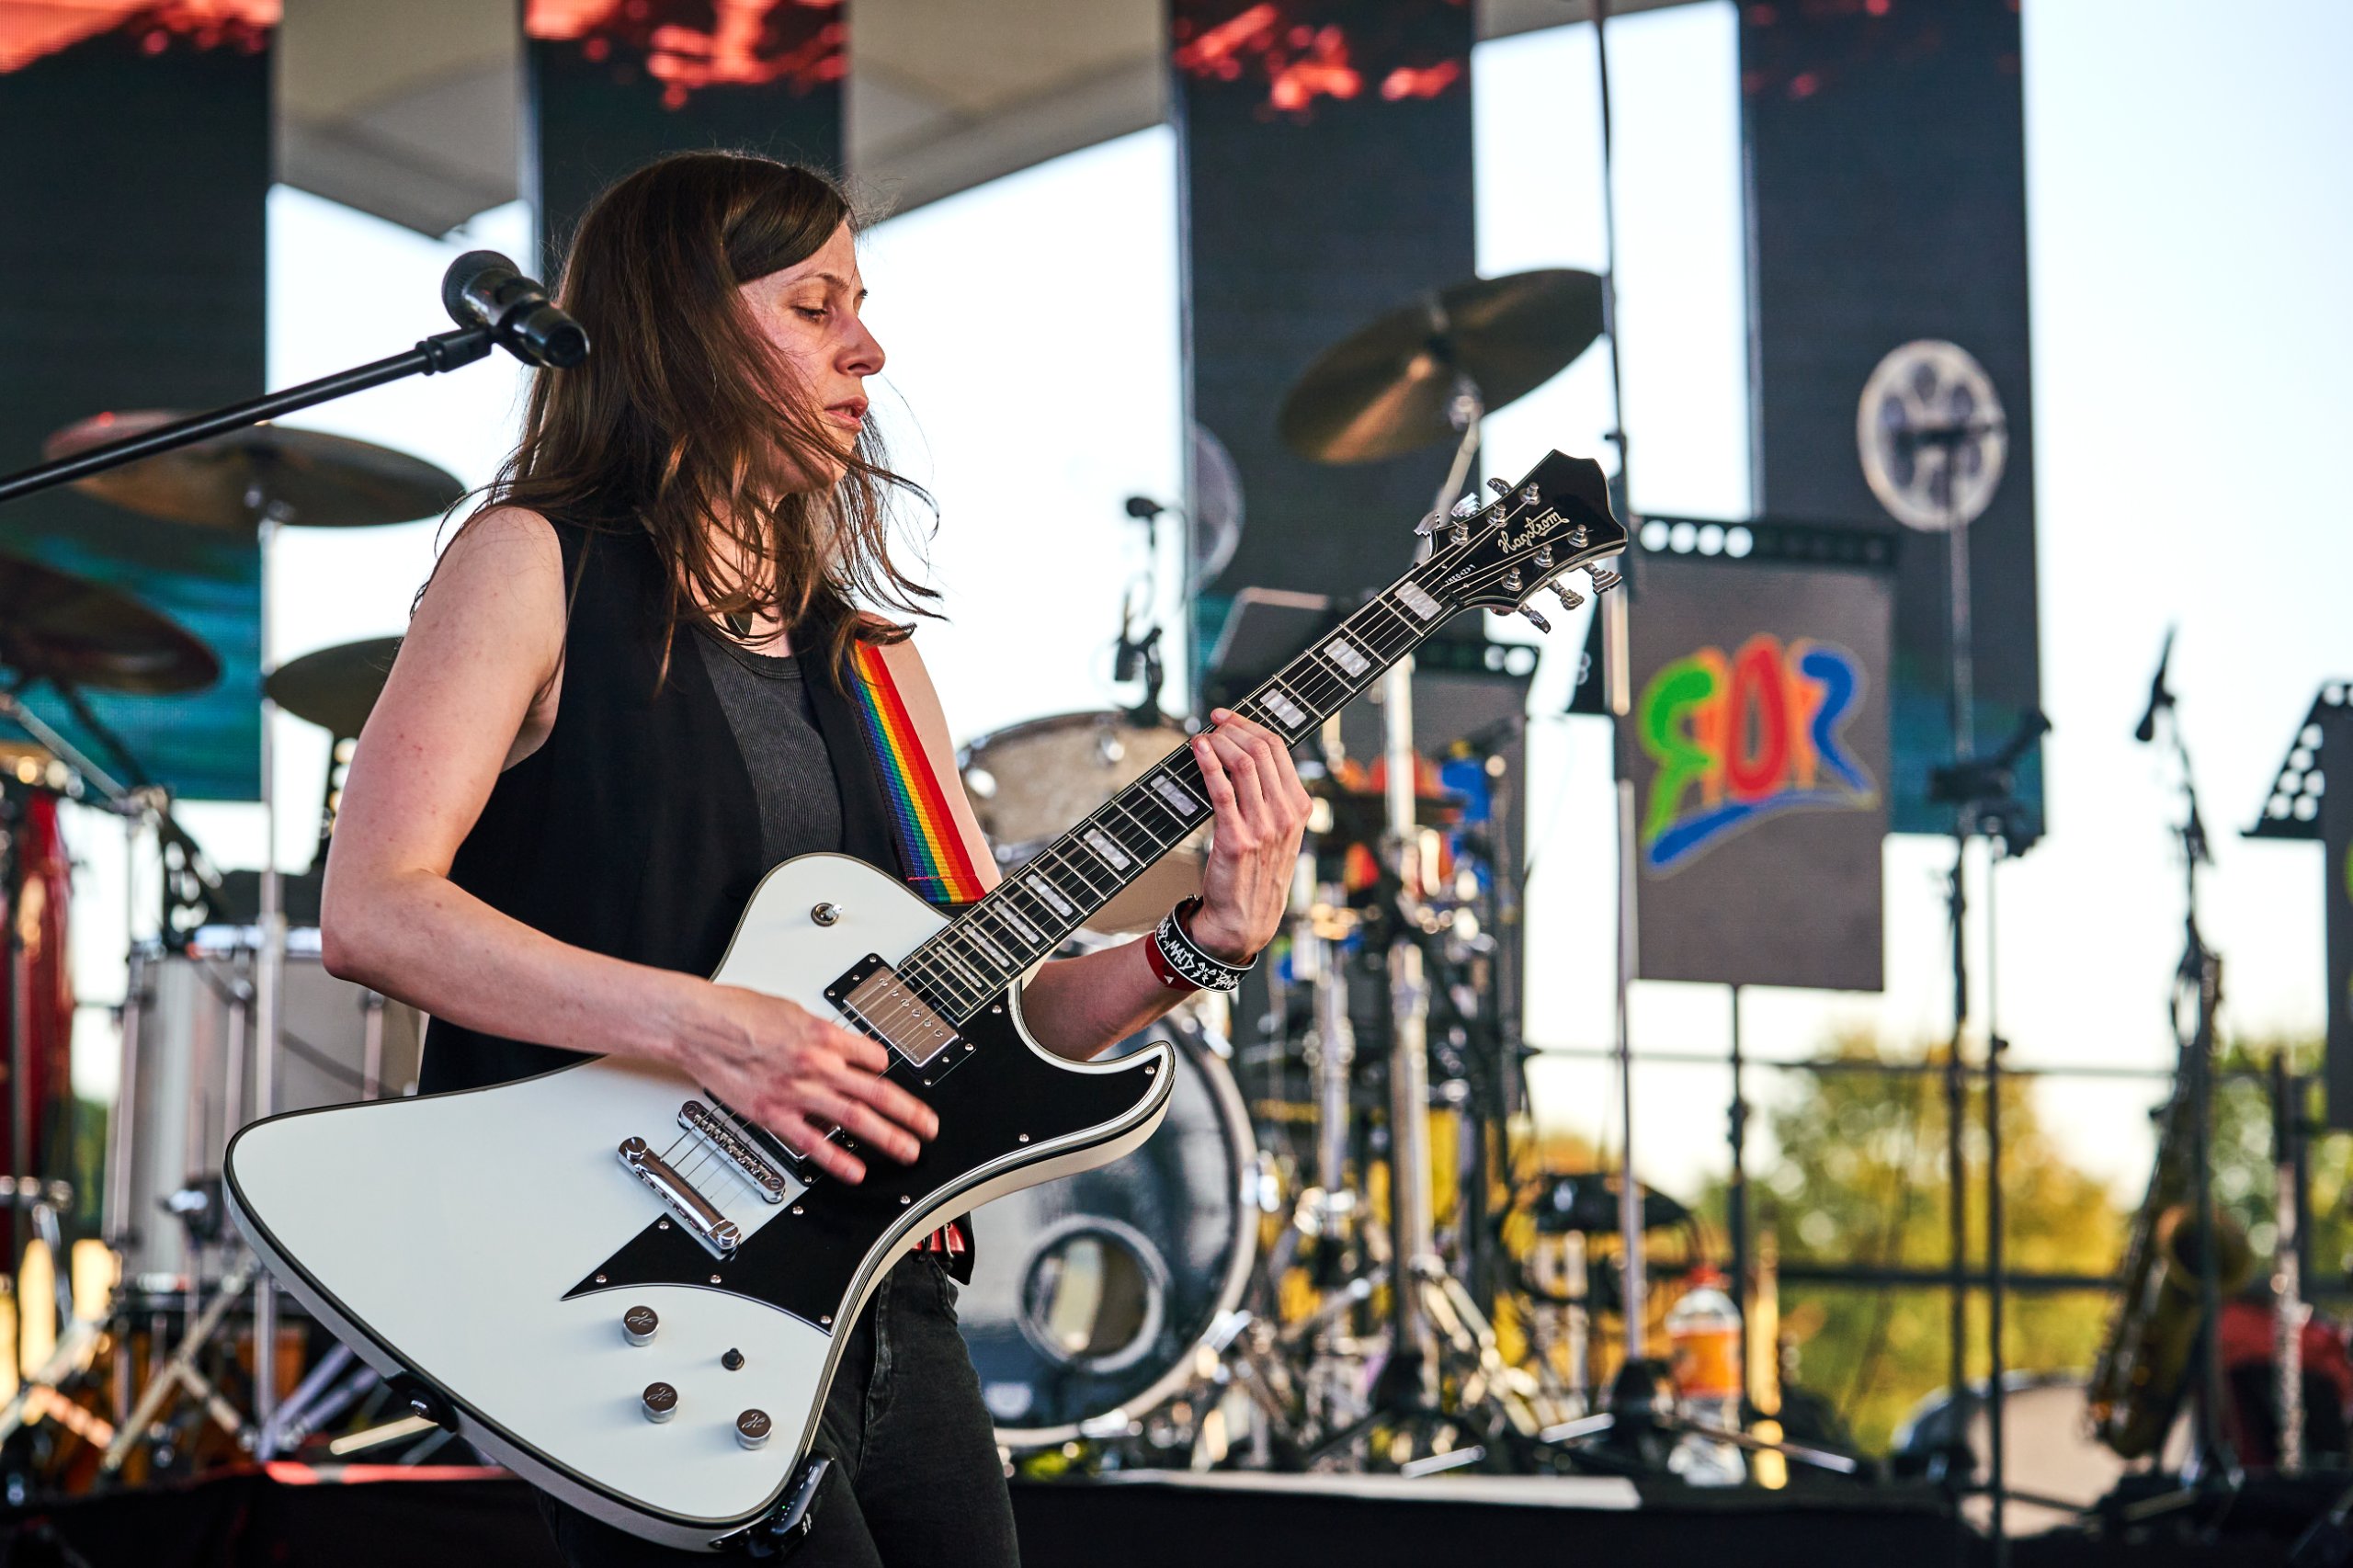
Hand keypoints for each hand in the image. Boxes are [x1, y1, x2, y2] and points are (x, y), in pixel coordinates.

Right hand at [669, 981, 936, 1183]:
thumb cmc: (736, 1011)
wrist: (699, 1024)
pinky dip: (837, 1160)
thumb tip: (835, 1043)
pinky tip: (855, 1171)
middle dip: (909, 1112)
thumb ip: (817, 1032)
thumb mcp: (791, 1010)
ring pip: (855, 1119)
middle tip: (929, 1127)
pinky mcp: (773, 1114)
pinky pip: (813, 1142)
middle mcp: (818, 1065)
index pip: (873, 1057)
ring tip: (909, 1151)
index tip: (890, 1080)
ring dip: (888, 1137)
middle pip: (877, 1092)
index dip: (885, 1070)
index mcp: (824, 1035)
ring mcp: (797, 1092)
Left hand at [1187, 708, 1313, 960]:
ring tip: (1204, 736)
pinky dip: (1207, 763)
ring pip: (1243, 765)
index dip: (1251, 725)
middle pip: (1262, 751)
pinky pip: (1221, 790)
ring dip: (1219, 742)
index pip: (1279, 749)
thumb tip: (1247, 756)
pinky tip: (1197, 750)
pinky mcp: (1236, 840)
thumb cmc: (1257, 873)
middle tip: (1214, 721)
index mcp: (1298, 808)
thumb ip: (1272, 798)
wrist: (1245, 919)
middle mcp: (1285, 815)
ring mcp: (1263, 828)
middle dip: (1234, 728)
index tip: (1229, 717)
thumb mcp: (1279, 833)